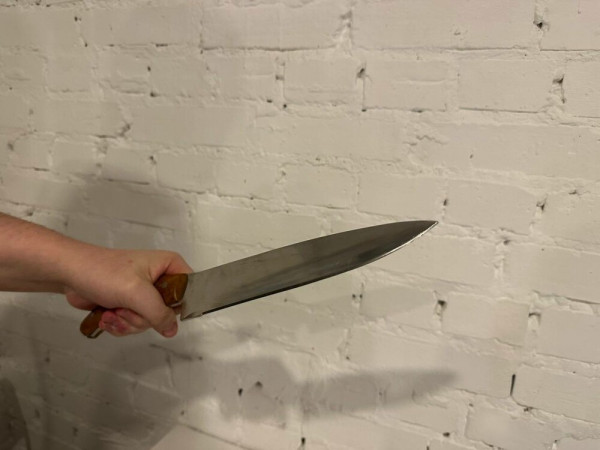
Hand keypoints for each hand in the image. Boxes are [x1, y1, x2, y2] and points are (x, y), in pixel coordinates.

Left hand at [64, 247, 192, 337]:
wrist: (70, 273)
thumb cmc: (104, 273)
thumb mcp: (137, 293)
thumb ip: (159, 313)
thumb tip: (172, 329)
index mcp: (170, 266)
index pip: (191, 289)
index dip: (180, 305)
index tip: (162, 313)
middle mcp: (160, 279)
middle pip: (168, 312)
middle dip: (143, 317)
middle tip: (127, 308)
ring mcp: (144, 294)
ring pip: (150, 322)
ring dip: (128, 322)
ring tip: (112, 311)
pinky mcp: (129, 305)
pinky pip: (135, 324)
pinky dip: (120, 324)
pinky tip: (107, 316)